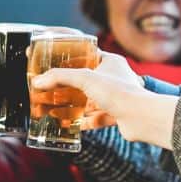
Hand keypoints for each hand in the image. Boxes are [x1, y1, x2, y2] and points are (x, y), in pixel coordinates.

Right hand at [31, 51, 177, 148]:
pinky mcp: (116, 115)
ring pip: (89, 101)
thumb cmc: (120, 92)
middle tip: (49, 90)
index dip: (70, 59)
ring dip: (73, 106)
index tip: (54, 63)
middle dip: (67, 88)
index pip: (87, 56)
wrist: (141, 118)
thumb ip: (60, 77)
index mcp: (110, 63)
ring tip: (54, 109)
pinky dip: (84, 121)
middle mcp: (113, 79)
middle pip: (85, 81)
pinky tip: (70, 125)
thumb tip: (39, 81)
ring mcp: (115, 98)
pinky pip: (96, 118)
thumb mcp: (85, 78)